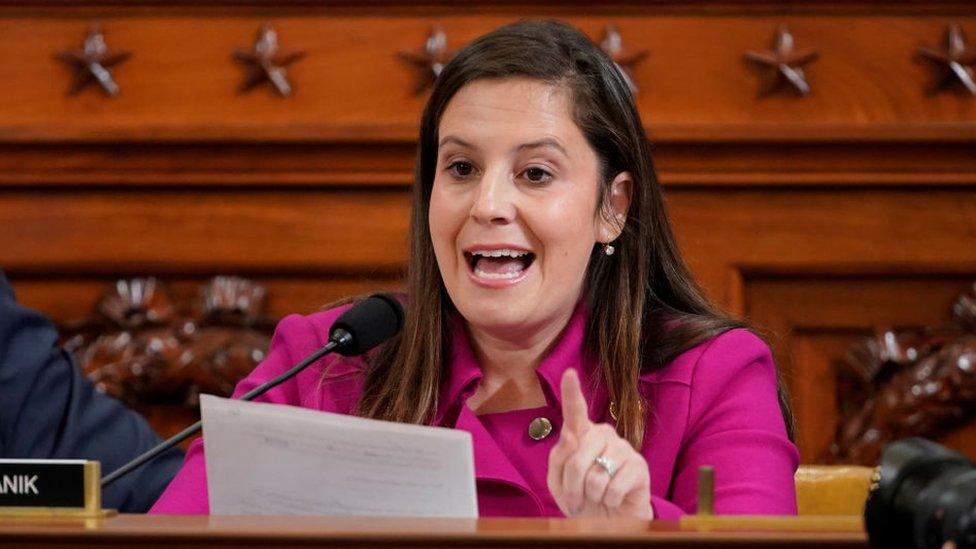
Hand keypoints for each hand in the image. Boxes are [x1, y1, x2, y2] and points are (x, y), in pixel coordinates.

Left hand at [546, 369, 652, 518]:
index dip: (571, 392)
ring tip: (596, 497)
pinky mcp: (639, 466)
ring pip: (594, 476)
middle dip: (571, 486)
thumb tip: (569, 434)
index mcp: (582, 434)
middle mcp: (603, 435)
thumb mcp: (558, 482)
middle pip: (576, 458)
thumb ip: (559, 458)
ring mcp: (623, 448)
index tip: (569, 373)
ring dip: (590, 496)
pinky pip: (613, 487)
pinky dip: (608, 501)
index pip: (575, 411)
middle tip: (577, 499)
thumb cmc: (581, 497)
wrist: (607, 523)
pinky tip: (612, 499)